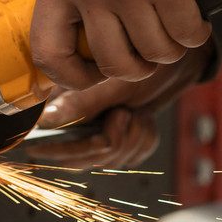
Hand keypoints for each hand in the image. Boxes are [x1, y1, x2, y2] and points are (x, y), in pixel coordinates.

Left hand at [0, 0, 214, 90]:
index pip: (48, 53)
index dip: (71, 77)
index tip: (90, 73)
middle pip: (113, 63)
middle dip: (135, 67)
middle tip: (145, 52)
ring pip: (154, 54)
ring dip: (168, 48)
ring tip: (171, 26)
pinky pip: (186, 36)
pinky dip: (194, 31)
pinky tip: (193, 15)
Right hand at [27, 42, 211, 168]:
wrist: (176, 62)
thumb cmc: (142, 61)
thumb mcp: (112, 83)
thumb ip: (79, 104)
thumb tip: (45, 119)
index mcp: (67, 103)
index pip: (53, 143)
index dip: (64, 149)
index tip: (90, 142)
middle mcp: (79, 121)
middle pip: (83, 159)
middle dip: (111, 143)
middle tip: (124, 114)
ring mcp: (101, 132)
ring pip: (111, 160)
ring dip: (132, 140)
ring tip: (137, 113)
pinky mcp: (123, 140)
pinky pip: (132, 157)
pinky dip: (144, 141)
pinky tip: (145, 119)